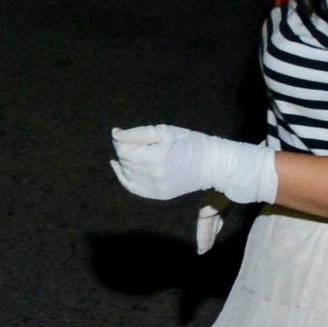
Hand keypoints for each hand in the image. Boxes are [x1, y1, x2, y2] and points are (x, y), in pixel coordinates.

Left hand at [108, 123, 279, 206]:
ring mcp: (155, 189)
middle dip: (125, 149)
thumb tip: (115, 134)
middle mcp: (152, 176)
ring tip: (135, 152)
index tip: (126, 133)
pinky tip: (121, 167)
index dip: (122, 139)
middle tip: (135, 141)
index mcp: (154, 158)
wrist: (213, 165)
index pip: (123, 149)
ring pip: (126, 173)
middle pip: (124, 161)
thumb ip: (137, 134)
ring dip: (125, 162)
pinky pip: (132, 187)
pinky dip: (125, 177)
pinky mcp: (157, 195)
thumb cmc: (190, 143)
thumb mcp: (164, 131)